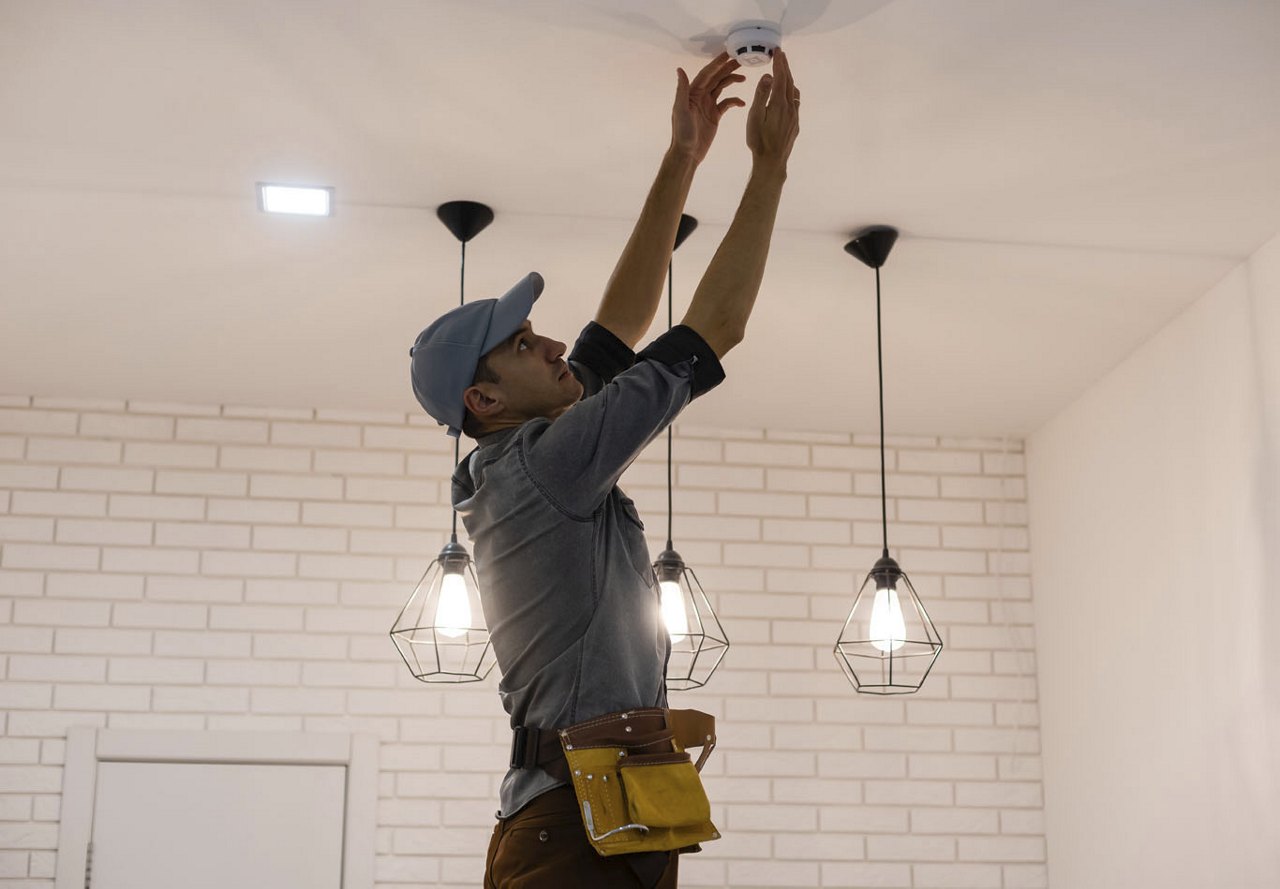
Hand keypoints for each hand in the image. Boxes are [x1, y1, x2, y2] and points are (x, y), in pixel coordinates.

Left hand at [671, 52, 745, 164]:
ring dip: (732, 81)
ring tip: (745, 78)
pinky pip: (726, 104)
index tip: (729, 53)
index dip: (717, 63)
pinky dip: (735, 101)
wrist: (687, 153)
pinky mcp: (715, 116)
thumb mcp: (680, 110)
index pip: (707, 73)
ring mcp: (708, 105)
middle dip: (728, 68)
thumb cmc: (682, 133)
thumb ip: (682, 89)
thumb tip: (680, 69)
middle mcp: (701, 96)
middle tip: (742, 60)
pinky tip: (743, 102)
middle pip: (716, 77)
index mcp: (693, 92)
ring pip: (722, 88)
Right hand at [745, 49, 799, 170]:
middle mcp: (790, 108)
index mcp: (779, 104)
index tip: (778, 52)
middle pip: (789, 82)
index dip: (780, 64)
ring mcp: (794, 116)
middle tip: (781, 56)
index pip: (781, 78)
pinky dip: (791, 93)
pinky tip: (787, 95)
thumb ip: (761, 96)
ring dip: (789, 80)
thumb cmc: (759, 140)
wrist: (772, 162)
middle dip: (785, 68)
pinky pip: (795, 103)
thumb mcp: (754, 117)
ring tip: (784, 73)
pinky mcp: (795, 124)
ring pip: (794, 93)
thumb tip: (767, 77)